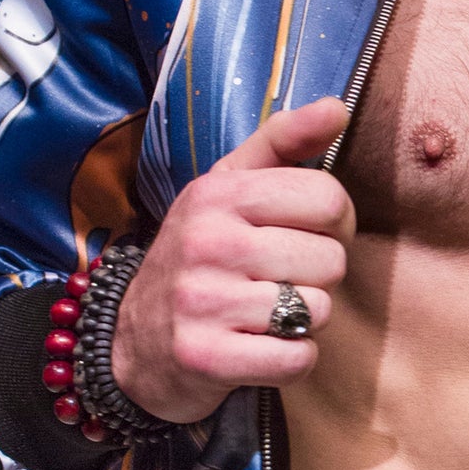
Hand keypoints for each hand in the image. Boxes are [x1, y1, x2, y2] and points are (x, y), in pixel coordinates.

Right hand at [112, 98, 353, 422]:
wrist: (131, 343)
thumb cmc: (200, 256)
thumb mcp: (227, 187)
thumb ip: (284, 142)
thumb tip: (337, 108)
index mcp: (218, 193)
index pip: (328, 199)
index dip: (335, 224)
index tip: (307, 235)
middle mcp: (207, 241)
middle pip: (330, 259)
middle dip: (318, 277)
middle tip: (280, 281)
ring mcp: (202, 302)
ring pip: (317, 311)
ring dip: (304, 322)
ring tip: (266, 314)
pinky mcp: (205, 358)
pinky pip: (296, 359)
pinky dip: (292, 361)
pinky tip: (262, 348)